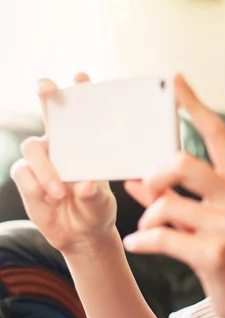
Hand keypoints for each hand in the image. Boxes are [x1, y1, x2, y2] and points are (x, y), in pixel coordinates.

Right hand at [11, 73, 116, 254]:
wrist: (81, 235)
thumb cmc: (97, 210)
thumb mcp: (103, 204)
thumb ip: (95, 195)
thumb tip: (86, 185)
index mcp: (86, 144)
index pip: (82, 113)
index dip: (80, 91)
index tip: (82, 76)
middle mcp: (61, 145)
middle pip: (48, 111)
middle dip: (46, 94)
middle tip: (46, 88)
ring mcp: (41, 160)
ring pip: (32, 148)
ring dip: (46, 169)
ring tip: (61, 193)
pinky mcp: (26, 178)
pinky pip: (23, 174)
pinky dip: (36, 187)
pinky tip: (50, 200)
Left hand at [122, 74, 224, 317]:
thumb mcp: (215, 220)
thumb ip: (179, 196)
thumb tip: (135, 179)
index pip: (217, 134)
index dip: (194, 104)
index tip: (174, 81)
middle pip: (182, 162)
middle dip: (153, 172)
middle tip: (147, 186)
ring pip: (166, 203)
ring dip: (147, 216)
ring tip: (146, 228)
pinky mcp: (215, 255)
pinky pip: (163, 237)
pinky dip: (143, 241)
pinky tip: (139, 244)